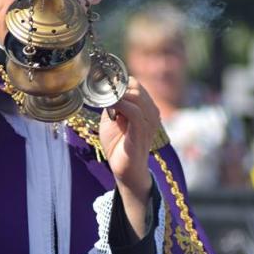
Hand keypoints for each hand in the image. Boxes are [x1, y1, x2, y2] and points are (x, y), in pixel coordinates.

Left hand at [99, 78, 159, 237]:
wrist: (125, 170)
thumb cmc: (118, 145)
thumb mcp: (112, 120)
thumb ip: (112, 104)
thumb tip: (106, 91)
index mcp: (145, 107)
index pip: (135, 84)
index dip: (119, 83)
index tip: (103, 87)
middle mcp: (151, 112)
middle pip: (137, 87)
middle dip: (118, 88)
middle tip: (102, 94)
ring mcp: (149, 121)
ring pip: (137, 96)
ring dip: (118, 96)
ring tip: (105, 100)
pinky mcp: (143, 131)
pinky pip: (134, 111)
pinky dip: (120, 105)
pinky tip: (110, 106)